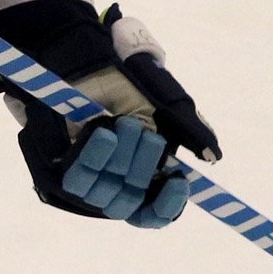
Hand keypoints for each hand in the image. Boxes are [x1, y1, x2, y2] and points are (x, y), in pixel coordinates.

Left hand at [0, 0, 217, 229]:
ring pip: (106, 195)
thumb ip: (188, 128)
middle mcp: (114, 182)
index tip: (177, 180)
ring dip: (121, 160)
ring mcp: (87, 179)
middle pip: (132, 202)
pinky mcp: (60, 168)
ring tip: (123, 124)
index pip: (155, 212)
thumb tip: (212, 155)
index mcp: (143, 174)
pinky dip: (94, 158)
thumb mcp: (162, 103)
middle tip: (146, 134)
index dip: (168, 205)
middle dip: (144, 168)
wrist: (85, 61)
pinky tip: (104, 134)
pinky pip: (78, 179)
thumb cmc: (124, 83)